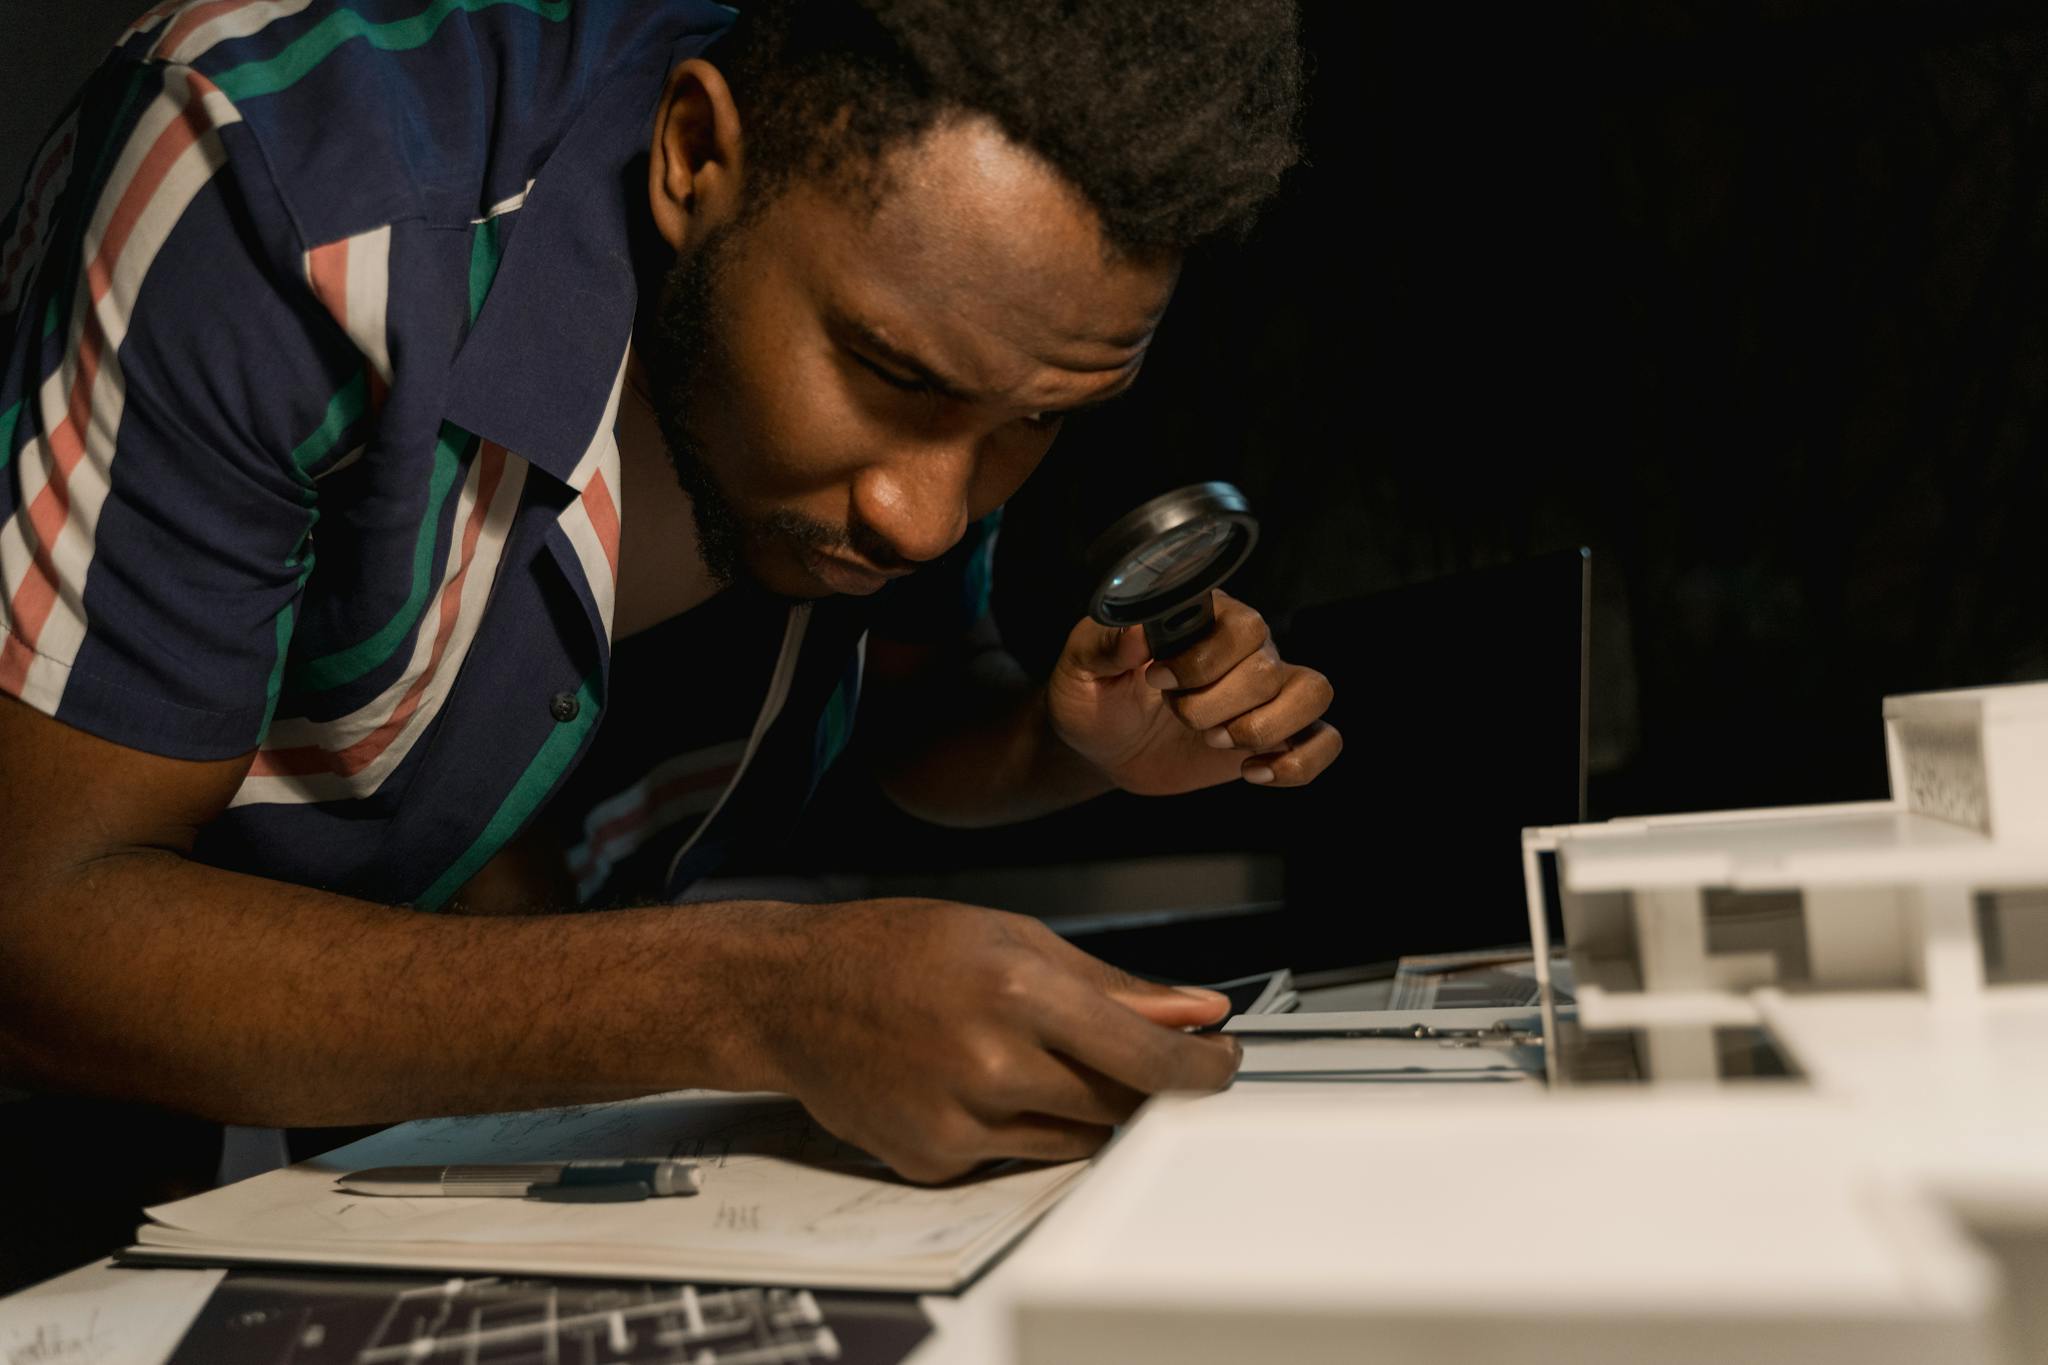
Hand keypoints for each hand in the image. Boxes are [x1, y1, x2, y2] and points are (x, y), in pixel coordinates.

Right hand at [735, 899, 1239, 1182]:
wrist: (792, 994)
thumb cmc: (895, 951)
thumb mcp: (1012, 937)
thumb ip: (1113, 983)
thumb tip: (1195, 1008)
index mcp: (1018, 992)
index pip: (1149, 1056)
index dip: (1203, 1069)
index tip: (1223, 1063)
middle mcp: (991, 1063)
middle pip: (1121, 1104)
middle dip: (1148, 1084)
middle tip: (1144, 1054)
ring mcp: (960, 1121)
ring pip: (1078, 1138)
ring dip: (1088, 1105)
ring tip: (1042, 1054)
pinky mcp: (935, 1162)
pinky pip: (1019, 1157)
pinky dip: (1024, 1124)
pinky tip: (983, 1081)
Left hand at [1045, 589, 1341, 795]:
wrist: (1102, 746)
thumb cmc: (1092, 696)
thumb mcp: (1079, 667)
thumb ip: (1103, 644)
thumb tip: (1138, 633)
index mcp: (1204, 618)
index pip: (1242, 626)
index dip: (1203, 663)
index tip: (1156, 682)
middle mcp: (1245, 648)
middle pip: (1267, 669)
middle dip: (1214, 707)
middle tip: (1176, 717)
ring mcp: (1266, 692)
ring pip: (1313, 692)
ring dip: (1264, 729)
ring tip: (1216, 743)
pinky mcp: (1275, 735)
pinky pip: (1325, 739)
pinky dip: (1299, 763)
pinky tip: (1252, 774)